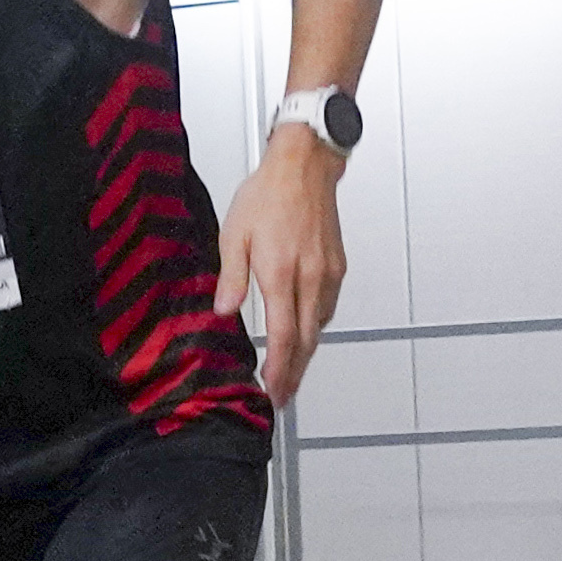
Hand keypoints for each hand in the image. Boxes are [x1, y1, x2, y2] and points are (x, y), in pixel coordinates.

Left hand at [217, 132, 348, 403]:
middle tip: (283, 395)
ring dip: (306, 352)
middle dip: (295, 373)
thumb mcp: (234, 233)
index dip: (280, 369)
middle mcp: (310, 277)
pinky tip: (305, 330)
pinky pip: (327, 306)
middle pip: (307, 341)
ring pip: (320, 326)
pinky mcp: (337, 266)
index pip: (284, 336)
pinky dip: (315, 326)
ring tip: (292, 370)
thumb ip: (231, 277)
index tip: (273, 390)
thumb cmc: (269, 193)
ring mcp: (328, 273)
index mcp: (281, 272)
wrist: (304, 164)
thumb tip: (224, 311)